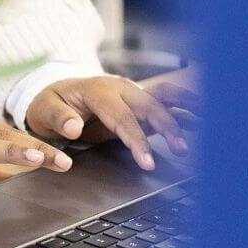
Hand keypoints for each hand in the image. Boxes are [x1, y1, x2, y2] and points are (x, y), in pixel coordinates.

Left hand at [25, 72, 202, 172]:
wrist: (56, 92)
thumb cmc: (50, 102)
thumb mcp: (43, 109)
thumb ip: (58, 118)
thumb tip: (74, 128)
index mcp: (98, 89)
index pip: (121, 116)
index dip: (136, 139)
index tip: (147, 161)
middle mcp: (120, 86)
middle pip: (149, 104)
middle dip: (167, 126)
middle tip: (180, 149)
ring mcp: (132, 92)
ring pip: (163, 98)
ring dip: (182, 112)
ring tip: (204, 127)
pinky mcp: (139, 101)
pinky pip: (166, 103)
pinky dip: (186, 109)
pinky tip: (204, 119)